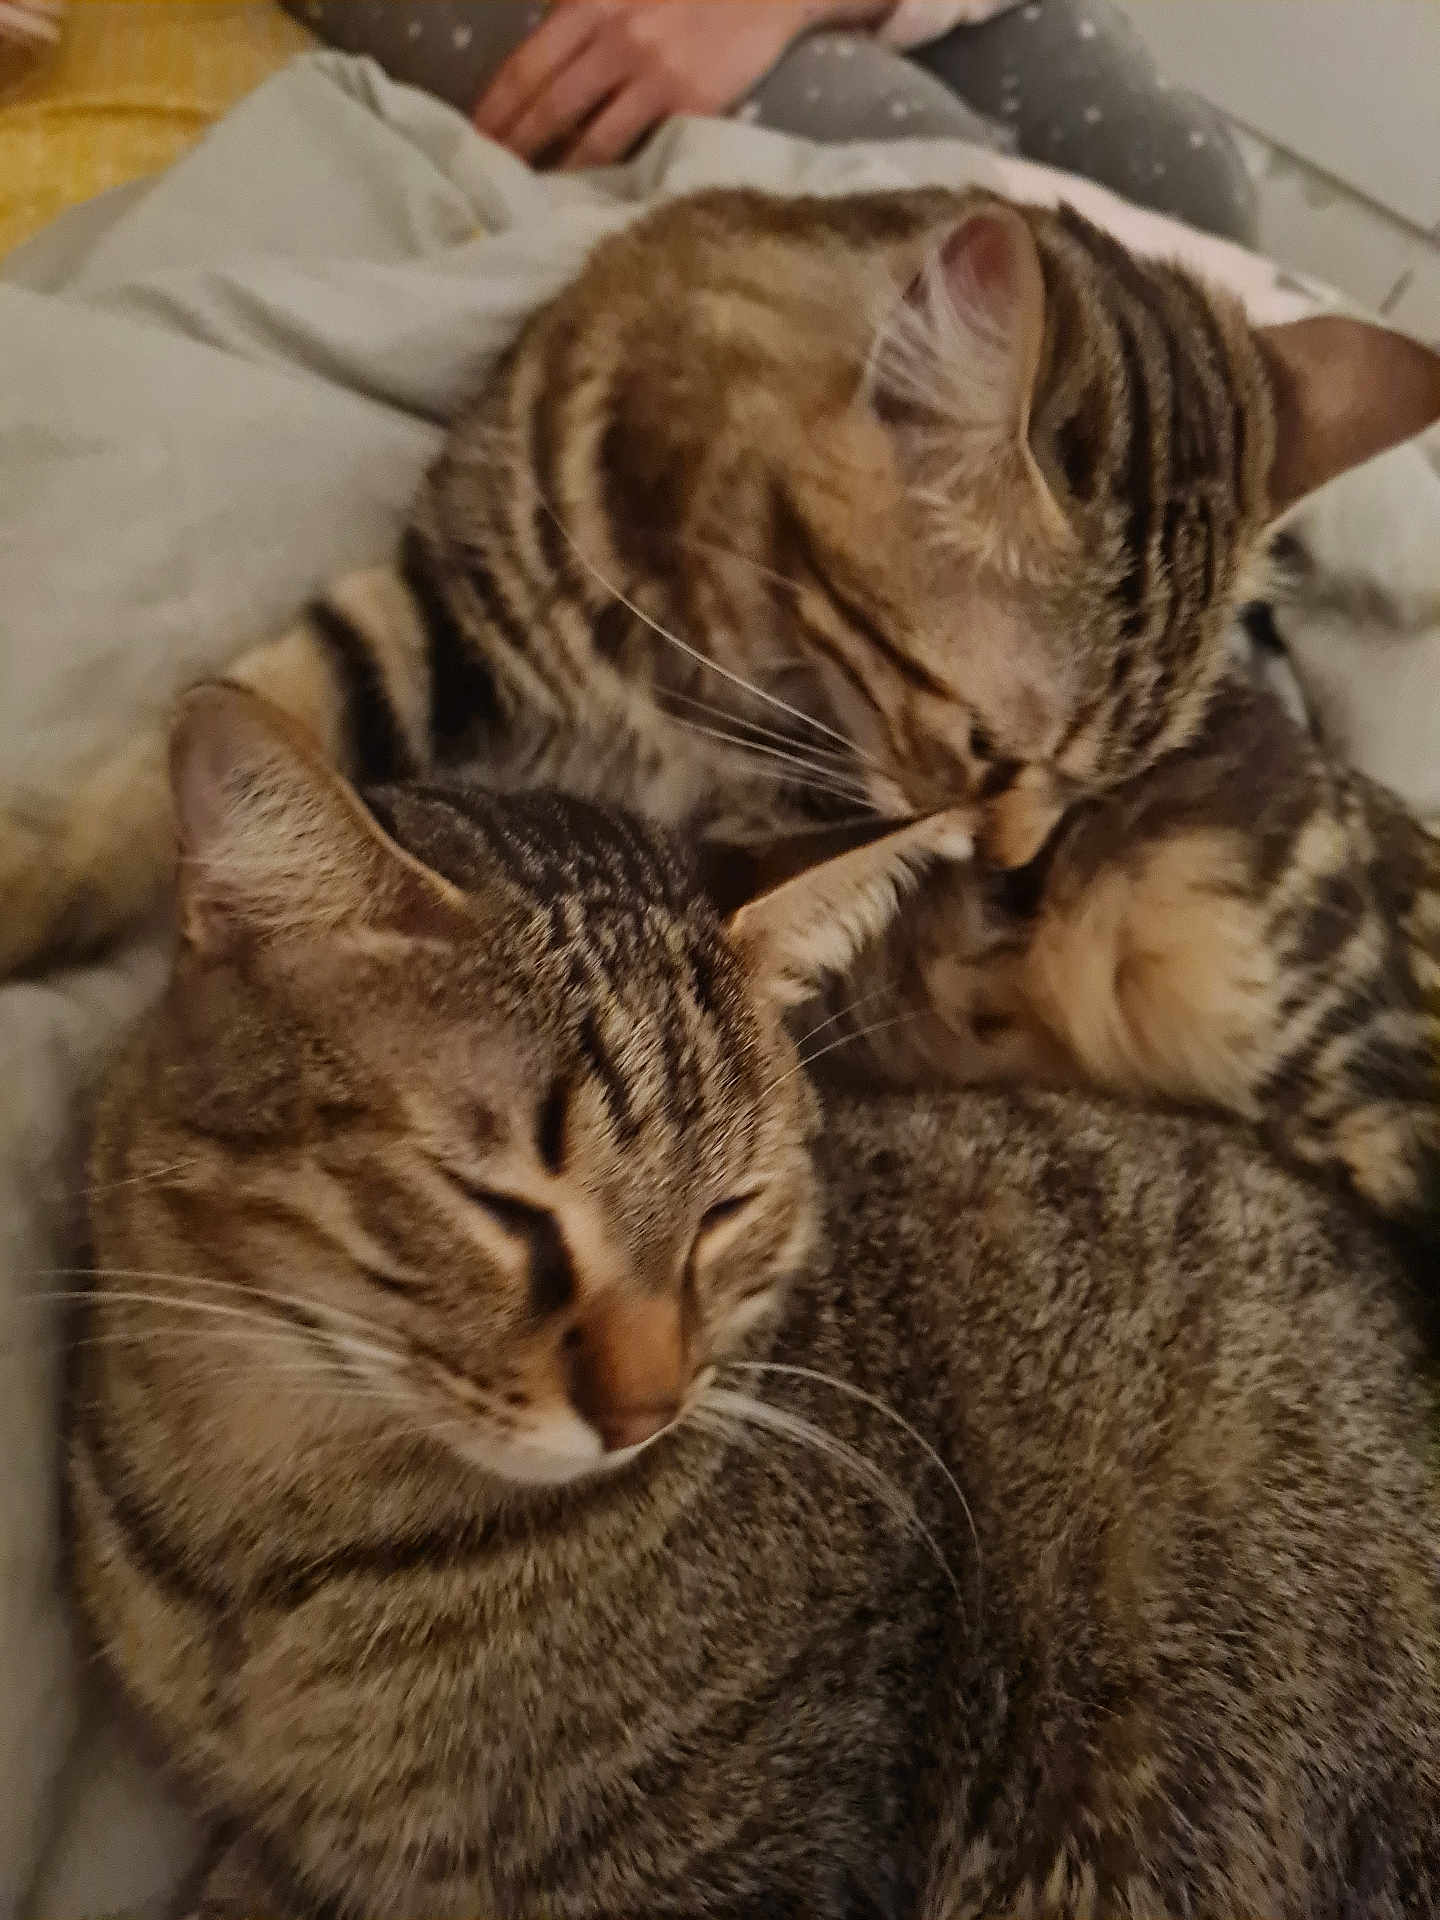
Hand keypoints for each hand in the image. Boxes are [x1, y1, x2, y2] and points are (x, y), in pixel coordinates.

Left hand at [474, 0, 875, 169]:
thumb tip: (542, 60)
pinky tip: (584, 194)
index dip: (493, 106)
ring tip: (526, 199)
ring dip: (552, 171)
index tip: (469, 138)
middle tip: (483, 182)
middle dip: (510, 147)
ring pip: (585, 136)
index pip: (524, 63)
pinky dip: (604, 173)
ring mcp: (652, 73)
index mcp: (591, 2)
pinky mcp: (687, 103)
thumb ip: (582, 13)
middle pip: (544, 103)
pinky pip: (634, 147)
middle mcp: (614, 36)